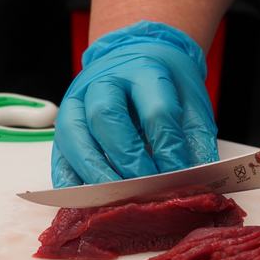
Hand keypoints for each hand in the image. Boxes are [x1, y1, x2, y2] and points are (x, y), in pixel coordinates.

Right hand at [52, 21, 218, 186]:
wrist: (136, 57)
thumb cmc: (165, 84)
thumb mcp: (191, 101)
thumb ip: (195, 138)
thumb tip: (199, 181)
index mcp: (143, 69)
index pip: (154, 110)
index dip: (168, 147)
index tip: (180, 177)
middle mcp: (103, 81)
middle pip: (105, 117)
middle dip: (127, 160)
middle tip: (147, 190)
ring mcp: (76, 101)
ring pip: (75, 136)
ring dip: (96, 173)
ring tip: (118, 200)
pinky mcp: (62, 125)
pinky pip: (60, 155)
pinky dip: (70, 183)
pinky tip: (87, 203)